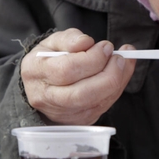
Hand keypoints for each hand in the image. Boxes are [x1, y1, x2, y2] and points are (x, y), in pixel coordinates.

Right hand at [20, 28, 135, 124]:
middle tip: (119, 57)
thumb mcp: (52, 42)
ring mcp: (63, 113)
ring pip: (96, 103)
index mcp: (35, 72)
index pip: (67, 70)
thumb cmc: (48, 60)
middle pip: (82, 93)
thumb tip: (86, 42)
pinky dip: (117, 89)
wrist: (41, 84)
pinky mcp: (79, 119)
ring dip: (117, 82)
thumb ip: (69, 39)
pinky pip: (104, 106)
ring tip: (123, 62)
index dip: (92, 58)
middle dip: (109, 74)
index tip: (106, 46)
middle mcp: (46, 97)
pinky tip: (121, 74)